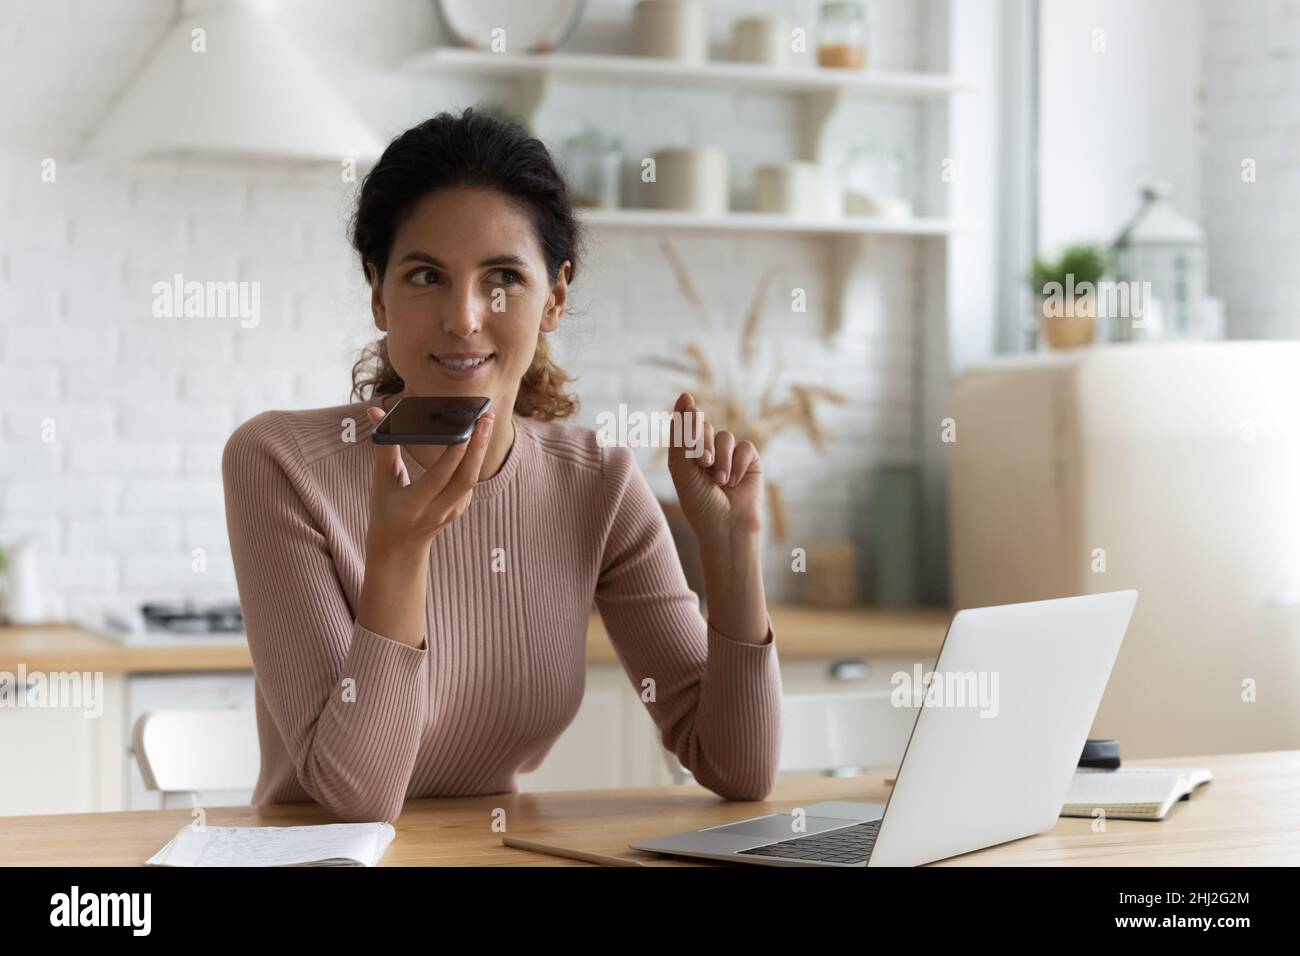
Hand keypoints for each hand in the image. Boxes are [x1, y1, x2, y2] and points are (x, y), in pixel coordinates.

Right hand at [363, 405, 493, 553]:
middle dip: (478, 446)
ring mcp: (453, 511)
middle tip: (486, 416)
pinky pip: (471, 480)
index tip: (464, 430)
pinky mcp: (461, 507)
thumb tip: (375, 411)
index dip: (453, 455)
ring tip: (486, 418)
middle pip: (465, 478)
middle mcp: (437, 510)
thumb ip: (384, 447)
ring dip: (481, 448)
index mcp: (414, 505)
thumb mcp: (381, 482)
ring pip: (472, 478)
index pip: (439, 478)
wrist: (400, 547)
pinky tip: (479, 435)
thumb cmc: (385, 510)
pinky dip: (476, 457)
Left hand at [667, 391, 762, 541]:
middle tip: (703, 464)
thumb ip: (683, 435)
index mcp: (686, 453)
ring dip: (722, 460)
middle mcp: (707, 451)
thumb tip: (688, 398)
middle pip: (706, 427)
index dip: (687, 415)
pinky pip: (745, 448)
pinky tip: (735, 482)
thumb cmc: (700, 503)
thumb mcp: (683, 469)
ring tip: (720, 482)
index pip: (686, 425)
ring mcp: (729, 455)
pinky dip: (739, 465)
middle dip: (704, 444)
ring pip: (726, 437)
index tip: (688, 400)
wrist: (726, 527)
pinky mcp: (749, 461)